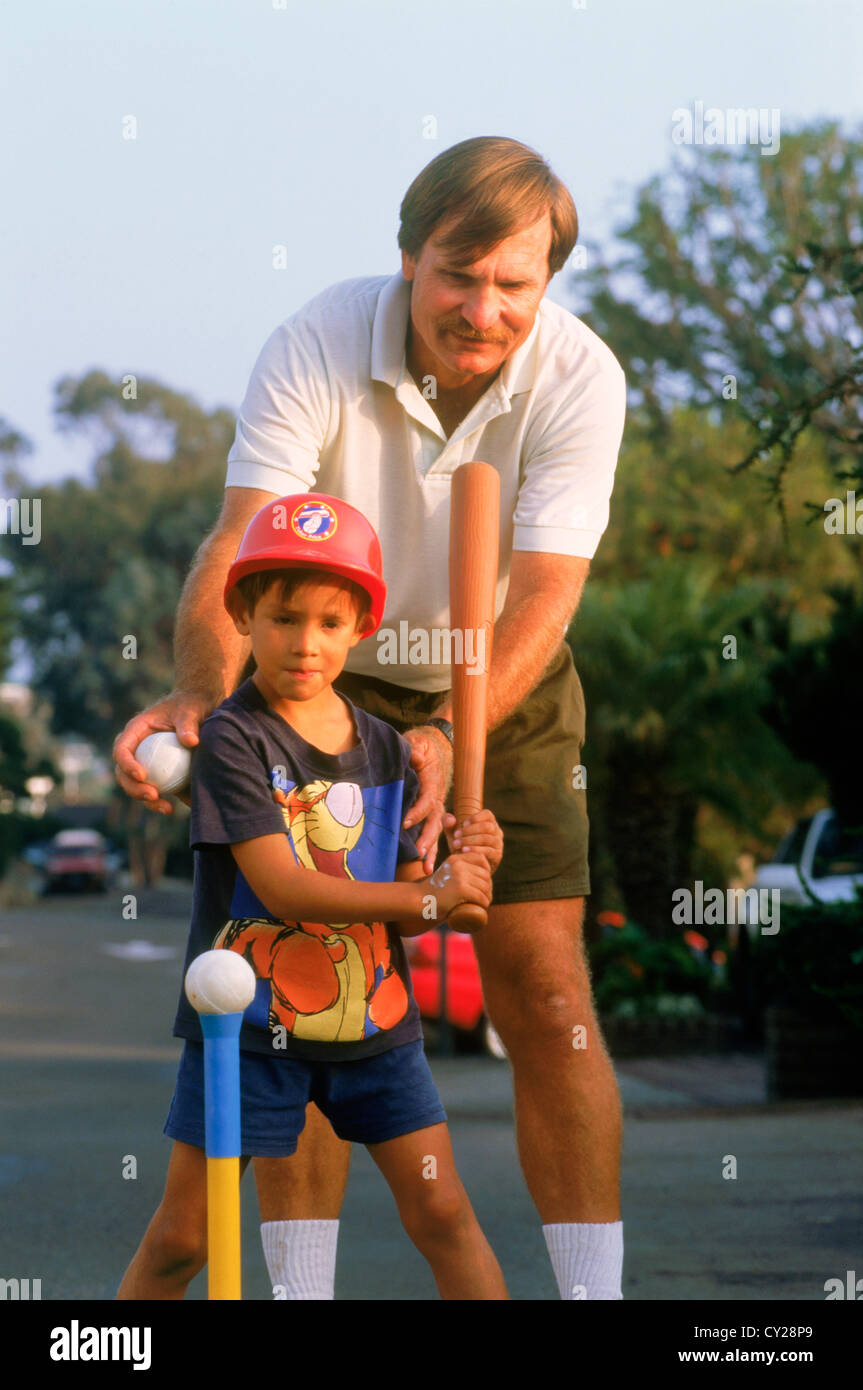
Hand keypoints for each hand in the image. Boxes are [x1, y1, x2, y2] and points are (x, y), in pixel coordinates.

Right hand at [112, 690, 211, 814]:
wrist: (202, 709)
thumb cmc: (193, 704)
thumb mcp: (191, 710)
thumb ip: (189, 724)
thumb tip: (191, 742)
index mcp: (136, 731)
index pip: (122, 749)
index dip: (126, 764)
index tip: (142, 775)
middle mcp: (138, 748)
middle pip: (124, 773)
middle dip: (134, 788)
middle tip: (153, 795)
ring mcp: (148, 763)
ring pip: (139, 786)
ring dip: (148, 801)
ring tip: (167, 808)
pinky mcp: (162, 773)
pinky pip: (160, 789)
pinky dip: (167, 800)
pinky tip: (182, 806)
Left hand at [402, 726, 453, 874]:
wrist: (436, 748)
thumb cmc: (423, 746)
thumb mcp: (419, 742)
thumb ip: (417, 748)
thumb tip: (416, 756)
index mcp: (433, 784)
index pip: (427, 801)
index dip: (417, 812)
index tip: (404, 823)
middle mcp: (437, 799)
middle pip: (435, 823)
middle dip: (428, 839)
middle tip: (420, 853)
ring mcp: (436, 809)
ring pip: (436, 832)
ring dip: (432, 851)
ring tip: (426, 870)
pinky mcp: (431, 814)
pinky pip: (432, 833)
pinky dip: (431, 851)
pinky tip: (425, 867)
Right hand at [425, 851, 491, 923]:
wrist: (420, 900)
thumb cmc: (435, 890)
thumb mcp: (447, 872)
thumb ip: (460, 869)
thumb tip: (482, 873)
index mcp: (456, 858)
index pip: (481, 858)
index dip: (487, 870)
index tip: (483, 881)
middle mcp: (458, 864)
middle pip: (485, 874)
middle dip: (488, 886)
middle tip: (485, 896)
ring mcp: (460, 876)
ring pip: (485, 886)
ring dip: (488, 896)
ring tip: (485, 902)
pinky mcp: (461, 889)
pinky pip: (481, 896)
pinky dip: (484, 903)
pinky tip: (483, 906)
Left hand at [443, 808, 502, 874]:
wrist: (469, 865)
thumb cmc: (461, 845)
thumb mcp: (453, 834)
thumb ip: (448, 824)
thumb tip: (451, 819)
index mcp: (489, 822)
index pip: (487, 814)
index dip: (475, 817)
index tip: (463, 824)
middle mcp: (496, 832)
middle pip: (487, 826)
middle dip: (470, 830)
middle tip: (456, 835)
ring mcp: (498, 844)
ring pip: (487, 838)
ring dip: (470, 840)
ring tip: (456, 844)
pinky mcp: (497, 855)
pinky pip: (488, 851)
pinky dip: (475, 850)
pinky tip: (463, 851)